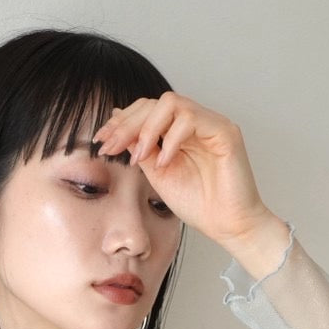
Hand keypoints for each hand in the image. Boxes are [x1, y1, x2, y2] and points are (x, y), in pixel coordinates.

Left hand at [91, 92, 276, 249]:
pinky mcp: (225, 131)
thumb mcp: (157, 174)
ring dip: (148, 128)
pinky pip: (192, 119)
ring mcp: (211, 123)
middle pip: (155, 102)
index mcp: (179, 130)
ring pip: (172, 102)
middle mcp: (195, 121)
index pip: (147, 110)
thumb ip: (141, 148)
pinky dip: (172, 139)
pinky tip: (164, 162)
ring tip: (139, 156)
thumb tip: (116, 120)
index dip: (122, 121)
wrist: (227, 226)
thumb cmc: (199, 204)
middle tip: (111, 147)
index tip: (101, 141)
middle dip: (128, 124)